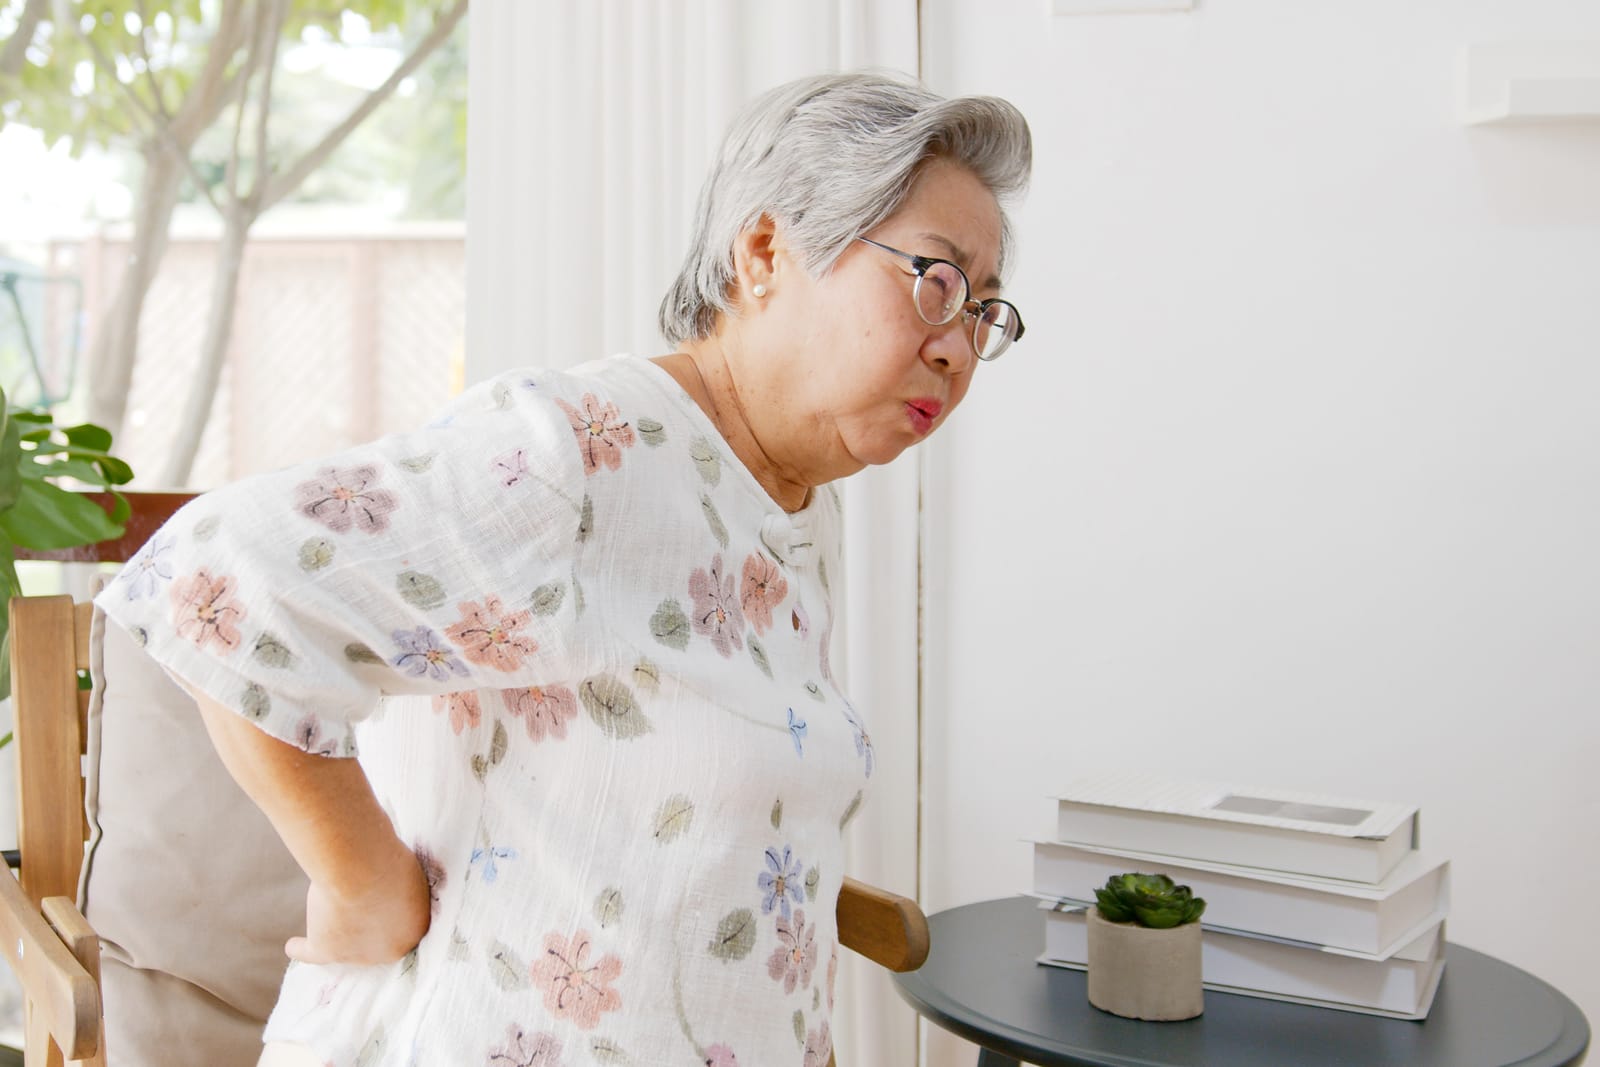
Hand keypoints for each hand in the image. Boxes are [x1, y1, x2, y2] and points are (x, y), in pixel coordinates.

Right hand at [286, 842, 431, 965]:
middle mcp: (390, 949)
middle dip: (371, 925)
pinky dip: (302, 950)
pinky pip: (312, 954)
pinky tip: (294, 946)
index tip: (385, 904)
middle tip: (361, 906)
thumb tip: (393, 872)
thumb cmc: (389, 858)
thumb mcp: (407, 867)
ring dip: (340, 934)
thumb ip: (401, 880)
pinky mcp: (328, 951)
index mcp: (417, 927)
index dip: (392, 915)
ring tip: (330, 920)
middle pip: (377, 940)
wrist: (362, 870)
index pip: (404, 926)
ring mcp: (359, 955)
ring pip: (347, 945)